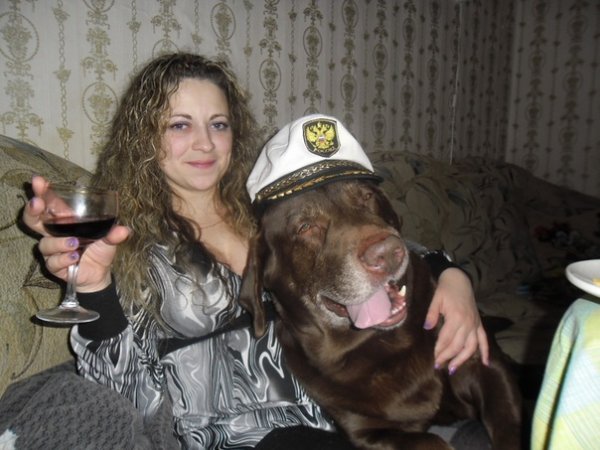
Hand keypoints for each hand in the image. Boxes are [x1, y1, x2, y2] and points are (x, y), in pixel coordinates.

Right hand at [24, 176, 128, 291]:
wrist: (100, 273)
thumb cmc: (100, 249)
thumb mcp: (109, 239)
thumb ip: (114, 234)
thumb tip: (123, 230)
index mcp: (65, 220)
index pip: (49, 203)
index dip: (42, 192)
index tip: (38, 181)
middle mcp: (54, 233)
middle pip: (33, 220)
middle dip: (32, 210)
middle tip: (36, 203)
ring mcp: (52, 250)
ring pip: (45, 243)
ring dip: (58, 242)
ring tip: (74, 243)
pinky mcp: (54, 266)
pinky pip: (53, 262)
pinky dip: (63, 259)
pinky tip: (74, 257)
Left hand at [424, 267, 488, 371]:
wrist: (460, 279)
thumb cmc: (445, 289)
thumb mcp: (436, 299)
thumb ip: (431, 314)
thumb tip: (427, 328)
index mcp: (456, 317)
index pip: (446, 339)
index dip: (439, 350)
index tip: (433, 359)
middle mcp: (467, 323)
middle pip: (458, 345)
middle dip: (447, 357)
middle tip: (438, 366)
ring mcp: (475, 324)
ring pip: (471, 346)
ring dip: (463, 359)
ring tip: (453, 368)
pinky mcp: (479, 323)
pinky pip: (484, 339)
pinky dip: (486, 351)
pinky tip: (486, 363)